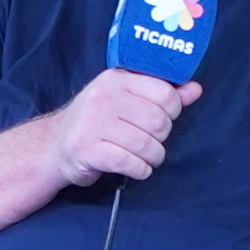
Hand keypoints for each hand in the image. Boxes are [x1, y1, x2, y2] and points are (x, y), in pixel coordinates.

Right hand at [40, 69, 198, 191]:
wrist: (54, 146)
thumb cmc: (97, 122)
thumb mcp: (126, 100)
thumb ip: (162, 95)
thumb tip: (195, 89)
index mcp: (117, 79)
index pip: (165, 93)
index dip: (172, 111)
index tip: (160, 120)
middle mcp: (104, 97)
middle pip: (159, 122)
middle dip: (161, 138)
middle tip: (149, 142)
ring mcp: (94, 123)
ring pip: (147, 145)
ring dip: (152, 158)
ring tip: (144, 158)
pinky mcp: (88, 148)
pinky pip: (130, 163)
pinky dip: (140, 170)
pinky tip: (136, 168)